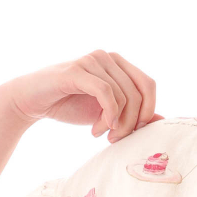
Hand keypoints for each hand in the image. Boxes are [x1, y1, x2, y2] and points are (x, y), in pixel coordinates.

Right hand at [1, 50, 163, 141]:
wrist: (34, 102)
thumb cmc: (70, 105)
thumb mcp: (108, 114)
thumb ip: (133, 115)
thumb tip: (162, 120)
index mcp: (118, 65)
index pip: (149, 86)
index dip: (147, 112)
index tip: (132, 133)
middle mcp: (108, 57)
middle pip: (139, 92)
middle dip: (132, 122)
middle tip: (116, 139)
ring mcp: (93, 60)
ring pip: (124, 96)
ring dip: (117, 123)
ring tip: (100, 134)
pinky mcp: (78, 70)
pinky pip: (106, 92)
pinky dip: (108, 115)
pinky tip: (97, 129)